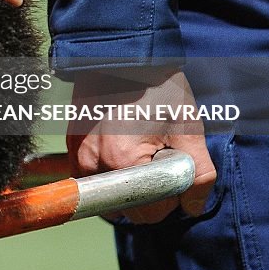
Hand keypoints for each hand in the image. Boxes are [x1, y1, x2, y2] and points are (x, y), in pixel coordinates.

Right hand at [67, 69, 216, 222]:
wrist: (121, 55)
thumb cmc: (158, 89)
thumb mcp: (188, 128)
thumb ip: (197, 174)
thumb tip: (191, 208)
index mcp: (124, 164)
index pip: (148, 213)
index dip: (169, 198)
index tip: (173, 169)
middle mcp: (93, 165)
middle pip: (124, 208)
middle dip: (146, 193)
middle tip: (158, 158)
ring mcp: (77, 155)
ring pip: (106, 194)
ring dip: (125, 185)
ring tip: (139, 152)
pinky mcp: (70, 145)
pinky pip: (91, 178)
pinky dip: (108, 173)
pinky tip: (122, 147)